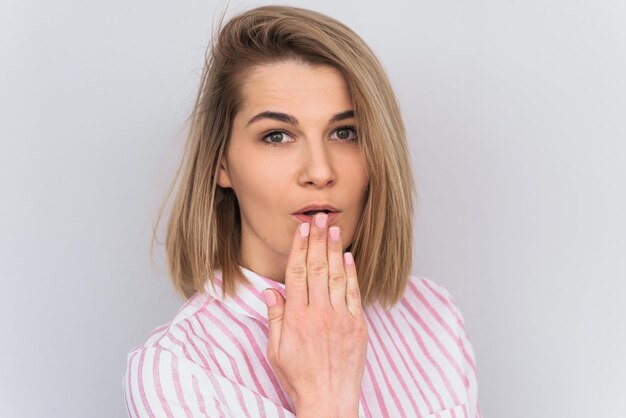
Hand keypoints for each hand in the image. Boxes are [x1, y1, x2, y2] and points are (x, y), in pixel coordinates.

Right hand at [262, 213, 367, 416]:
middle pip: (318, 268)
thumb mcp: (276, 351)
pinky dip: (352, 274)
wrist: (329, 401)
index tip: (302, 229)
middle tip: (319, 217)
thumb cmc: (299, 378)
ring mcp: (341, 319)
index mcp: (297, 317)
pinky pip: (354, 294)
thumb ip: (275, 318)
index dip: (300, 248)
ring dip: (335, 250)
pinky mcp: (358, 326)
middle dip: (318, 240)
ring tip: (334, 228)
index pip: (298, 273)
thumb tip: (270, 291)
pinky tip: (349, 257)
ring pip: (338, 276)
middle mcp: (319, 313)